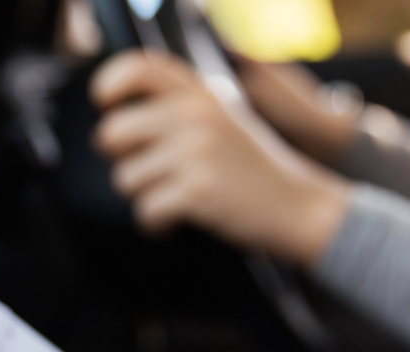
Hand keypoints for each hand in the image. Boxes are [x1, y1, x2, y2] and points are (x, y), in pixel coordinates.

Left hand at [90, 50, 350, 266]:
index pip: (137, 68)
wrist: (301, 207)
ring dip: (144, 196)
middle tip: (149, 174)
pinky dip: (156, 224)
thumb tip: (118, 118)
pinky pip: (145, 211)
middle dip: (123, 161)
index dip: (109, 86)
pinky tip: (177, 220)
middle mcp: (196, 117)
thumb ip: (179, 107)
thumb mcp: (224, 118)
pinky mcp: (196, 191)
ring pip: (125, 178)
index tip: (108, 108)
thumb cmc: (256, 169)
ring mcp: (196, 153)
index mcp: (201, 94)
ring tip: (176, 197)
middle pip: (113, 133)